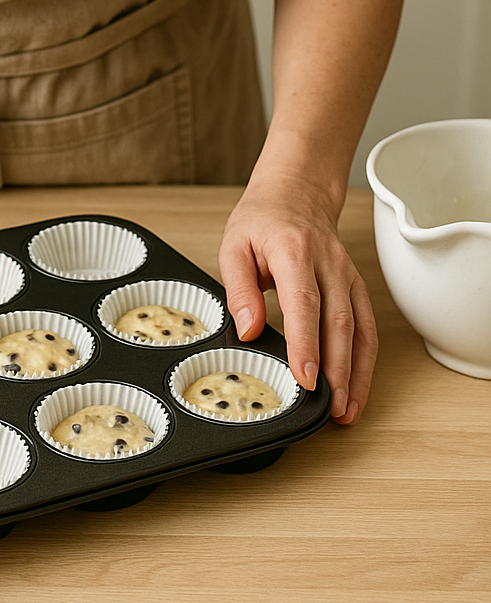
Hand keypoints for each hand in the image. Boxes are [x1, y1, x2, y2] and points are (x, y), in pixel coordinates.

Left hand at [218, 173, 376, 425]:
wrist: (296, 193)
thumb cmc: (262, 220)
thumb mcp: (234, 246)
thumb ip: (239, 289)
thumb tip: (248, 329)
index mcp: (294, 253)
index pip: (304, 304)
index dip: (306, 344)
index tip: (306, 377)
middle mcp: (328, 265)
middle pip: (339, 322)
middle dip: (337, 370)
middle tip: (330, 408)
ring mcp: (347, 276)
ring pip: (360, 329)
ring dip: (357, 373)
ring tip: (347, 410)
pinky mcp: (356, 287)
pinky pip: (368, 327)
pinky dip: (366, 361)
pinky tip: (357, 388)